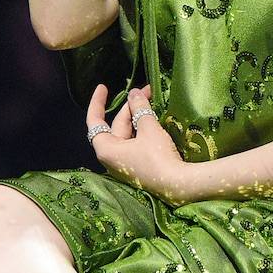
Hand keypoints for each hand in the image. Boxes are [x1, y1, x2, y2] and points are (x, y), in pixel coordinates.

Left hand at [85, 84, 190, 202]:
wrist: (178, 185)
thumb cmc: (158, 157)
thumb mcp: (148, 128)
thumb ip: (140, 108)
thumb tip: (134, 93)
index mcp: (106, 149)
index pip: (95, 121)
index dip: (98, 102)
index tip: (104, 87)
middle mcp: (112, 157)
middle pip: (117, 125)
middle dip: (131, 107)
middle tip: (146, 91)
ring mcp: (125, 163)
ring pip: (128, 133)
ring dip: (139, 117)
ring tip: (152, 101)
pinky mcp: (138, 166)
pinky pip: (136, 143)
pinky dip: (143, 129)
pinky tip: (154, 118)